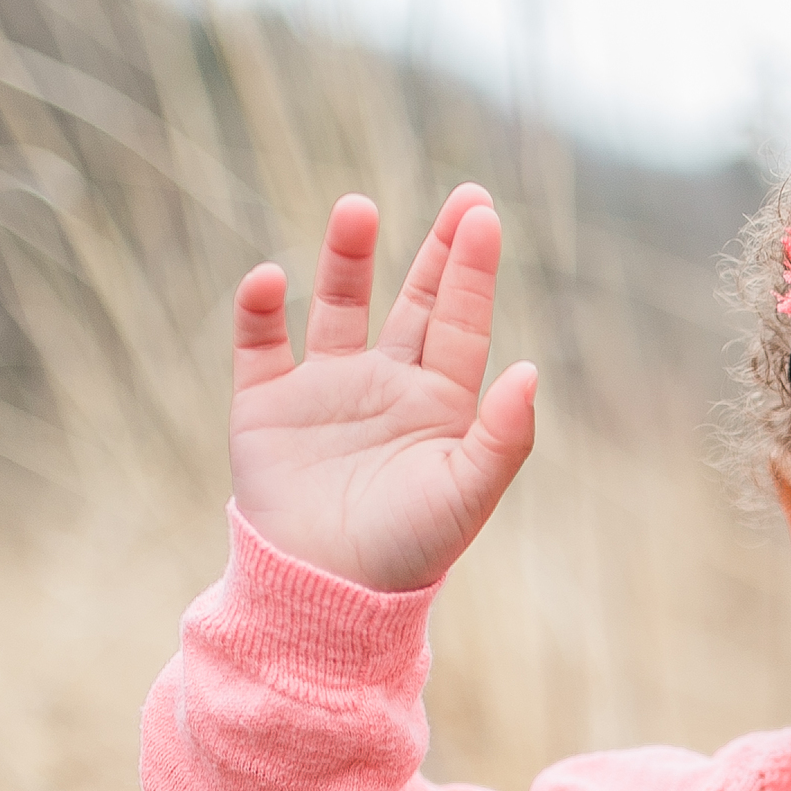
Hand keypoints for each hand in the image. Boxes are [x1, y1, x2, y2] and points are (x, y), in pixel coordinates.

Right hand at [229, 186, 535, 591]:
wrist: (327, 594)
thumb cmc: (409, 551)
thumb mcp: (467, 493)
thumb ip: (503, 435)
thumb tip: (531, 369)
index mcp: (440, 405)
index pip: (460, 322)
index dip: (471, 270)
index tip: (481, 215)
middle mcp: (387, 386)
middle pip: (416, 301)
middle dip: (436, 251)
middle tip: (464, 196)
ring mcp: (327, 390)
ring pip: (338, 305)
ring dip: (346, 258)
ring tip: (358, 208)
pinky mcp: (266, 404)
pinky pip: (260, 342)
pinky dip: (259, 308)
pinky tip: (271, 279)